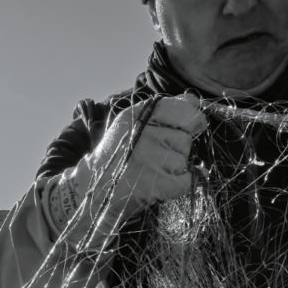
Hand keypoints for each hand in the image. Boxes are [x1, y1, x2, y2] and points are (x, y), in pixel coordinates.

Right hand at [81, 94, 206, 217]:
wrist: (93, 186)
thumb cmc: (119, 153)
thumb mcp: (136, 122)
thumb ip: (168, 109)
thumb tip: (194, 100)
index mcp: (140, 113)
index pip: (185, 111)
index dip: (193, 121)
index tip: (191, 129)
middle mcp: (144, 132)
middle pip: (186, 140)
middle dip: (177, 150)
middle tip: (156, 157)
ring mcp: (149, 158)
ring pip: (184, 161)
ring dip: (174, 169)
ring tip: (152, 171)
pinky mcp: (154, 183)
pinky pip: (185, 182)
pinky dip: (179, 185)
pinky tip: (161, 184)